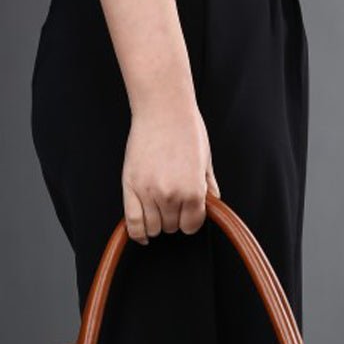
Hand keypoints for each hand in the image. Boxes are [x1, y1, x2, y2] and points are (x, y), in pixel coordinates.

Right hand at [121, 96, 220, 244]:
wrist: (163, 109)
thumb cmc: (186, 129)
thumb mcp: (206, 161)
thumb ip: (209, 187)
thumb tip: (212, 204)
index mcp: (193, 191)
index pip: (192, 225)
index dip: (192, 220)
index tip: (189, 212)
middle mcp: (171, 195)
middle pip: (172, 227)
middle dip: (175, 219)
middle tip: (174, 202)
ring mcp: (149, 192)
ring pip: (154, 228)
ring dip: (158, 223)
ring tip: (159, 208)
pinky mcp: (130, 186)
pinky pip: (132, 223)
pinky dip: (138, 233)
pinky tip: (143, 235)